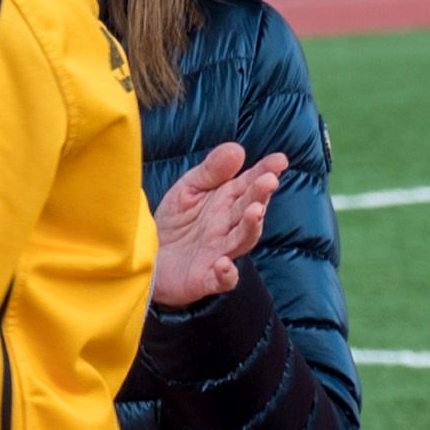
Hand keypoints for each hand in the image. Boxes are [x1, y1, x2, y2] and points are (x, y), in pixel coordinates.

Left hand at [152, 141, 286, 305]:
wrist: (149, 261)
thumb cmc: (174, 223)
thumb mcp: (188, 189)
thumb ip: (211, 171)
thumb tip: (237, 149)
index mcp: (226, 203)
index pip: (249, 185)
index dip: (265, 172)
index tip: (280, 160)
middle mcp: (228, 228)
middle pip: (249, 210)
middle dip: (261, 195)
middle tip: (269, 180)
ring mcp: (220, 253)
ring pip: (242, 240)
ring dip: (251, 227)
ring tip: (255, 211)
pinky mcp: (206, 279)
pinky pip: (222, 280)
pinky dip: (227, 274)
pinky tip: (223, 264)